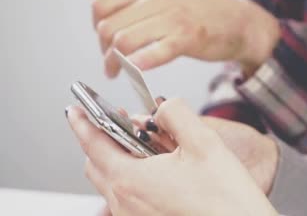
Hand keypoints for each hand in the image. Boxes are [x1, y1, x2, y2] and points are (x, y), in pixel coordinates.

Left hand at [66, 99, 277, 215]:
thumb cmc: (226, 198)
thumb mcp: (204, 142)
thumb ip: (176, 114)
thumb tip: (163, 108)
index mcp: (131, 180)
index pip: (94, 144)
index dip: (83, 123)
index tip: (75, 110)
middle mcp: (125, 203)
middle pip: (99, 165)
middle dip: (105, 139)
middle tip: (122, 121)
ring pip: (114, 182)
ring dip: (123, 159)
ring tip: (153, 145)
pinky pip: (129, 197)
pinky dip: (136, 177)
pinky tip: (164, 169)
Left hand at [92, 0, 279, 76]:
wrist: (238, 21)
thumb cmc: (199, 12)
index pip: (101, 5)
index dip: (97, 28)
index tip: (105, 43)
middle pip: (108, 27)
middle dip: (104, 51)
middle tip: (111, 64)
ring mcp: (173, 17)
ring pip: (123, 40)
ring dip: (115, 62)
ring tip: (119, 72)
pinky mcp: (188, 37)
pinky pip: (154, 52)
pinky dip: (138, 64)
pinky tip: (135, 72)